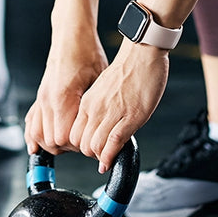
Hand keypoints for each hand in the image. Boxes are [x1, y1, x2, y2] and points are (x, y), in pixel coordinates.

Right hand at [25, 31, 108, 154]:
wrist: (71, 35)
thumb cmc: (86, 54)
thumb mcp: (99, 81)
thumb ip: (95, 108)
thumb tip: (103, 130)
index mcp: (62, 98)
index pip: (63, 138)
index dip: (77, 145)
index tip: (89, 140)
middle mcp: (48, 100)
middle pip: (50, 141)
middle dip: (67, 147)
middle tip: (83, 141)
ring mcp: (41, 99)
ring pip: (37, 135)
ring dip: (50, 144)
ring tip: (68, 145)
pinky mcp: (40, 97)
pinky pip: (31, 122)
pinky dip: (33, 135)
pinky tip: (38, 144)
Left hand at [70, 40, 169, 172]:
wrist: (143, 54)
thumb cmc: (129, 69)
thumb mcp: (105, 90)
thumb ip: (100, 107)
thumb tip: (101, 124)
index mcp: (88, 101)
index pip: (74, 133)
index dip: (81, 145)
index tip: (92, 148)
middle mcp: (95, 108)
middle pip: (81, 143)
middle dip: (90, 153)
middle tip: (101, 155)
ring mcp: (111, 113)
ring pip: (94, 146)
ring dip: (100, 156)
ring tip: (108, 157)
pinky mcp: (129, 117)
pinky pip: (113, 142)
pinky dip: (110, 157)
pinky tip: (110, 162)